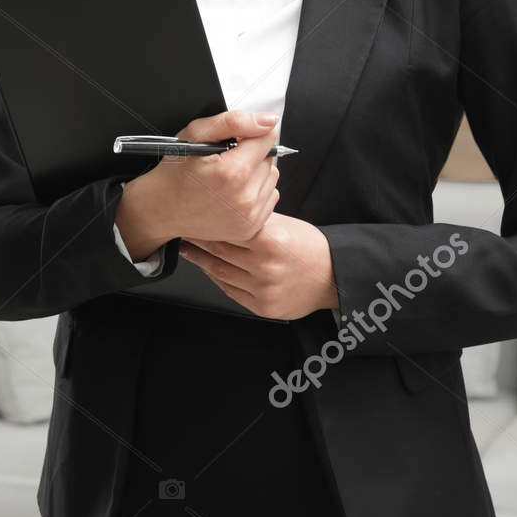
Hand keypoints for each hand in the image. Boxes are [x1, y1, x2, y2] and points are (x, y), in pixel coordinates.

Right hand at [115, 109, 280, 256]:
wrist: (159, 209)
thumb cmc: (174, 173)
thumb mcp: (194, 135)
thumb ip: (234, 122)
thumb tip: (268, 121)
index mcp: (232, 171)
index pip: (266, 139)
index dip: (249, 135)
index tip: (233, 142)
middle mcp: (244, 197)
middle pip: (269, 159)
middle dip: (251, 155)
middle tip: (224, 162)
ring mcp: (249, 215)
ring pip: (272, 178)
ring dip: (255, 174)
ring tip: (228, 179)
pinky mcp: (250, 227)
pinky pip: (269, 198)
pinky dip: (256, 192)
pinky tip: (233, 193)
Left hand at [177, 212, 338, 321]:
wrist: (334, 277)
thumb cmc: (309, 248)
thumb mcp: (284, 225)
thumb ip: (254, 221)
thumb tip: (222, 209)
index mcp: (270, 240)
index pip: (227, 230)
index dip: (206, 223)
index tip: (190, 216)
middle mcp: (265, 266)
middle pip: (218, 251)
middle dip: (197, 240)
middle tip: (182, 230)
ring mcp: (263, 289)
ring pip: (219, 272)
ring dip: (200, 260)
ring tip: (187, 248)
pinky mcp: (262, 306)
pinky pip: (229, 290)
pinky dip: (215, 278)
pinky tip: (208, 267)